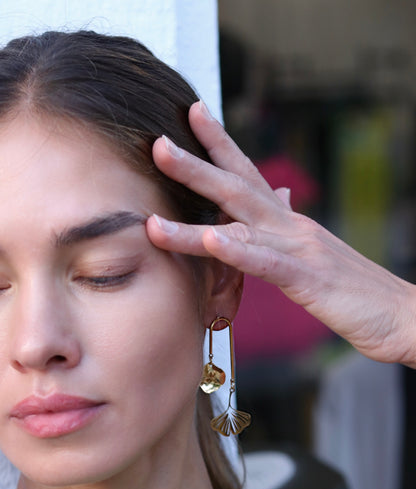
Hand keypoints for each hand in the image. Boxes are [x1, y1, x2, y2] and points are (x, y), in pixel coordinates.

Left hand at [146, 101, 415, 367]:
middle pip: (239, 187)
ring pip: (240, 223)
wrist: (404, 315)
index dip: (221, 145)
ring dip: (196, 209)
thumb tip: (279, 197)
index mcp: (292, 223)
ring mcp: (301, 249)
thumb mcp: (316, 255)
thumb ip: (291, 230)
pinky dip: (236, 250)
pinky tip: (209, 240)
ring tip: (157, 207)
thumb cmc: (358, 293)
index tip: (194, 114)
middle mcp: (293, 227)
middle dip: (196, 163)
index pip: (251, 176)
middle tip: (158, 142)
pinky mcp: (309, 278)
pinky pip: (266, 262)